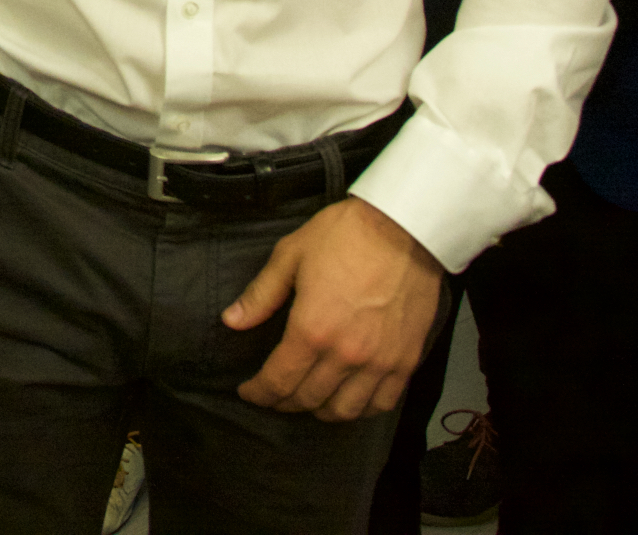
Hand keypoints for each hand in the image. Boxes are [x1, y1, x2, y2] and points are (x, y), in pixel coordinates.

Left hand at [224, 196, 443, 420]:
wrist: (404, 226)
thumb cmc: (345, 235)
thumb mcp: (291, 255)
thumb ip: (261, 294)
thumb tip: (232, 321)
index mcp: (311, 329)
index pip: (278, 381)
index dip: (259, 392)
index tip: (249, 392)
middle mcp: (345, 355)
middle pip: (308, 399)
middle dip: (284, 402)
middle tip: (274, 395)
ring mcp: (379, 361)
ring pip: (345, 410)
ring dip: (321, 411)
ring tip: (309, 400)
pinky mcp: (406, 360)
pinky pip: (383, 403)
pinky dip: (362, 409)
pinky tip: (349, 398)